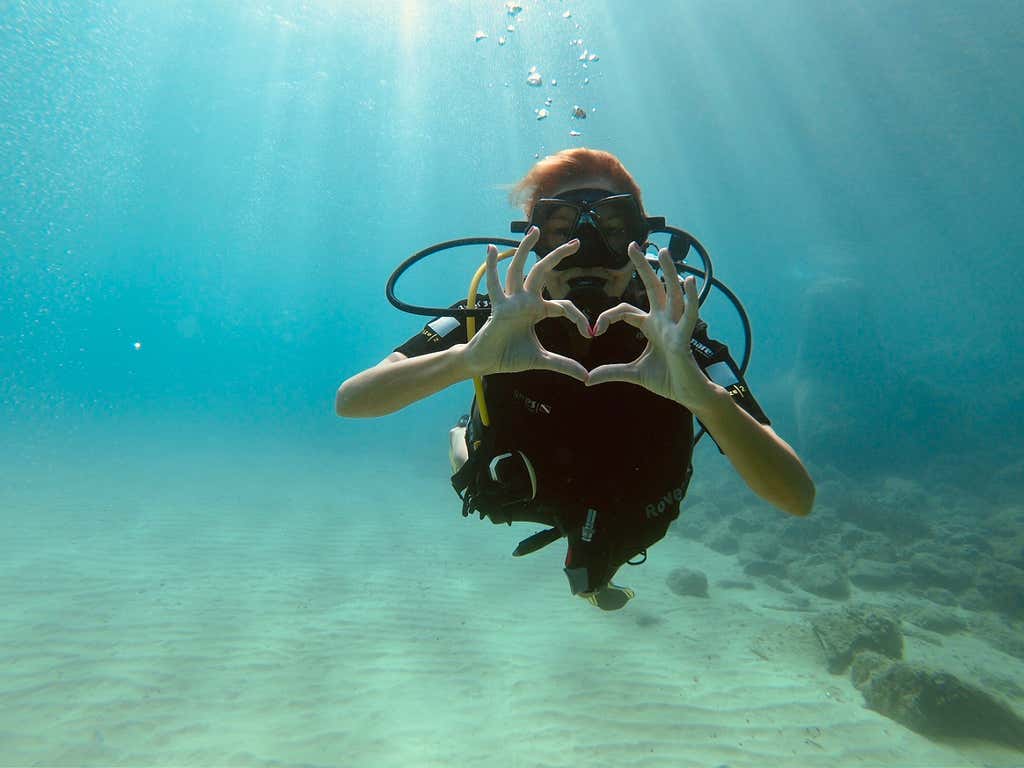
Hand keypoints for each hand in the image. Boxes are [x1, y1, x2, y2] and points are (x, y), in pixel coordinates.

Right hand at [464, 226, 591, 380]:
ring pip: (519, 269)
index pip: (563, 305)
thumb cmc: (509, 357)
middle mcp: (525, 300)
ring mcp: (511, 301)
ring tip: (535, 231)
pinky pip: (494, 285)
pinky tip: (490, 249)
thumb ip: (563, 364)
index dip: (579, 318)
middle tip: (576, 243)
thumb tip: (585, 376)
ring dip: (526, 249)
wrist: (486, 363)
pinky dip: (491, 267)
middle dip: (559, 256)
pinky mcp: (499, 307)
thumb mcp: (542, 359)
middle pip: (543, 272)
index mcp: (537, 310)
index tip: (589, 334)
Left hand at [586, 242, 717, 411]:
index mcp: (651, 326)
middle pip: (653, 288)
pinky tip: (689, 281)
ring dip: (669, 273)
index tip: (596, 328)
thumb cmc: (665, 380)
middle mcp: (664, 321)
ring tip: (665, 253)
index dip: (609, 316)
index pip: (627, 310)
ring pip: (673, 294)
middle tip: (633, 245)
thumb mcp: (633, 374)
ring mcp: (675, 326)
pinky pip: (689, 314)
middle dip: (644, 266)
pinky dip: (691, 298)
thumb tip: (588, 379)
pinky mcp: (684, 337)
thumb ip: (612, 372)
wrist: (686, 394)